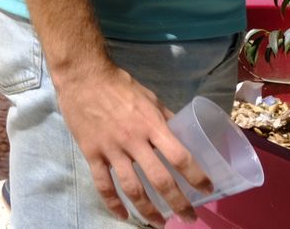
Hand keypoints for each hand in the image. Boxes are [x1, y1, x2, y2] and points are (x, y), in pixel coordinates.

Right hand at [52, 59, 210, 225]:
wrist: (82, 76)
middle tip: (189, 217)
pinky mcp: (91, 152)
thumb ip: (165, 118)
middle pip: (160, 179)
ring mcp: (111, 148)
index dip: (197, 177)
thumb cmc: (119, 85)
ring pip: (132, 187)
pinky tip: (123, 215)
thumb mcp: (149, 97)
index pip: (180, 157)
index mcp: (151, 125)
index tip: (207, 190)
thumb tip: (184, 134)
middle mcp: (133, 140)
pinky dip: (113, 203)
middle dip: (178, 203)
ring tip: (159, 223)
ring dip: (148, 210)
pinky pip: (102, 183)